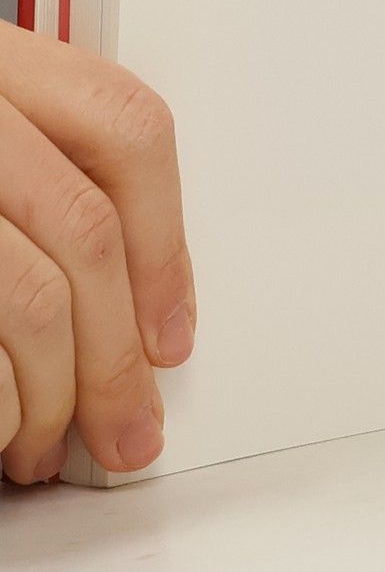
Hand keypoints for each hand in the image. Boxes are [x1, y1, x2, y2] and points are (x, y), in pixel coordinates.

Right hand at [0, 24, 191, 483]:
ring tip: (41, 443)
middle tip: (126, 426)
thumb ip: (34, 182)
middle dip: (115, 354)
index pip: (126, 129)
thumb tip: (130, 308)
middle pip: (83, 232)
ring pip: (27, 295)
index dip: (165, 242)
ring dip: (51, 392)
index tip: (171, 332)